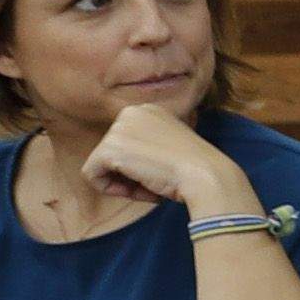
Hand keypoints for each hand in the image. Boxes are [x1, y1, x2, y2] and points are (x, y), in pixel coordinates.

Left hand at [82, 103, 254, 217]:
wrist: (207, 176)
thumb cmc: (196, 170)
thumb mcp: (171, 148)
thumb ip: (148, 147)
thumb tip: (127, 163)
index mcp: (149, 110)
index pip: (127, 143)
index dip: (141, 165)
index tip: (162, 172)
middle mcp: (131, 112)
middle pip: (111, 153)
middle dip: (129, 174)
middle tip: (156, 181)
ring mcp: (119, 128)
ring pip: (101, 165)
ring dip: (123, 183)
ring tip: (150, 184)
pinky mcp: (109, 148)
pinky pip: (92, 175)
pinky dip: (111, 189)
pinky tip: (138, 187)